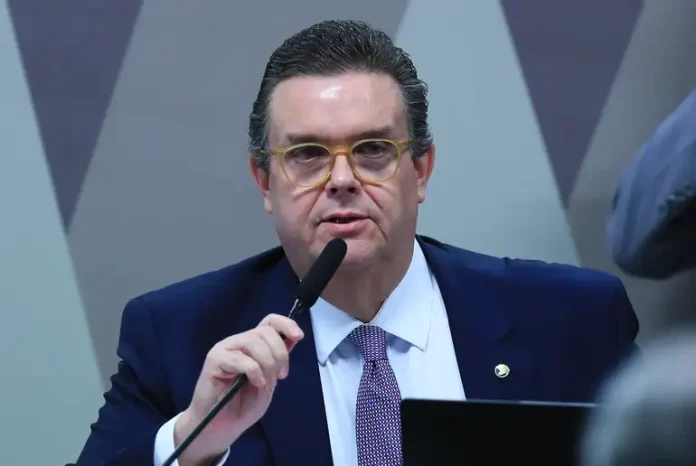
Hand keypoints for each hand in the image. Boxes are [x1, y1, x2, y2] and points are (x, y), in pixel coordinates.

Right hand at [174, 314, 303, 464]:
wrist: (220, 427)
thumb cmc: (242, 406)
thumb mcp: (269, 381)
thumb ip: (278, 361)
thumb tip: (293, 338)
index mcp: (253, 345)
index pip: (270, 322)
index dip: (286, 324)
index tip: (298, 336)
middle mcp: (238, 342)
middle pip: (266, 331)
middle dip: (279, 354)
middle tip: (279, 376)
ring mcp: (225, 349)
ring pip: (254, 341)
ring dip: (267, 363)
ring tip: (264, 383)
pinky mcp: (214, 359)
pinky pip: (241, 359)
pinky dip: (255, 372)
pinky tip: (256, 384)